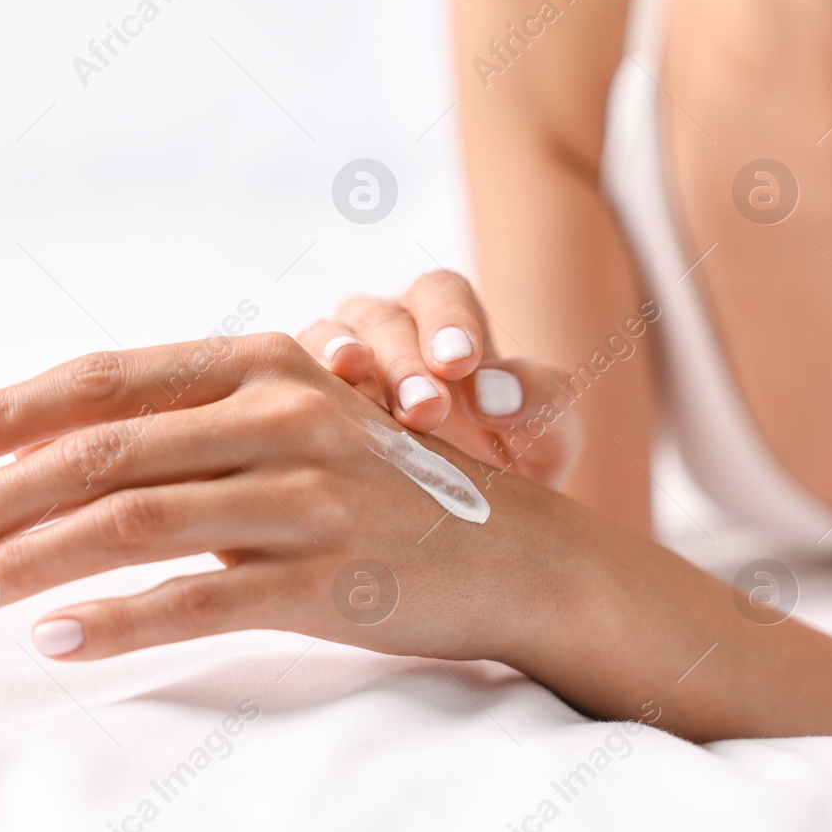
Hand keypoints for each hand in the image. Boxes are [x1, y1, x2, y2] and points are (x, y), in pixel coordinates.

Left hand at [0, 334, 566, 662]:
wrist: (516, 550)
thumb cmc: (383, 491)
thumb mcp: (294, 432)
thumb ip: (191, 433)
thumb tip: (47, 463)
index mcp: (266, 365)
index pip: (109, 379)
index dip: (7, 411)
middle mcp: (287, 414)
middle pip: (104, 450)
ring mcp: (313, 494)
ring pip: (138, 521)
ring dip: (28, 561)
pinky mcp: (334, 576)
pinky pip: (206, 598)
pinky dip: (120, 619)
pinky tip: (57, 638)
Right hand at [297, 271, 581, 488]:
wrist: (464, 539)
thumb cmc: (512, 477)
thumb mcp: (548, 443)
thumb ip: (543, 404)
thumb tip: (493, 392)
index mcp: (446, 324)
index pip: (441, 293)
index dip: (448, 319)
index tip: (461, 362)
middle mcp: (383, 333)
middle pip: (380, 318)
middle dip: (402, 360)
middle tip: (425, 410)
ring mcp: (331, 366)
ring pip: (322, 341)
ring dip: (340, 368)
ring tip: (358, 396)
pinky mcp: (292, 405)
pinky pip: (282, 386)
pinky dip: (292, 399)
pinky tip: (308, 428)